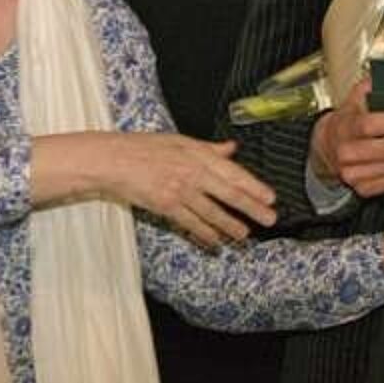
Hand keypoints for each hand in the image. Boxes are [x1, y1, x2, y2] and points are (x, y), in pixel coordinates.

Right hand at [36, 133, 276, 247]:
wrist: (113, 160)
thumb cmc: (144, 148)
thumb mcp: (179, 141)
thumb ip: (208, 149)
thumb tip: (231, 148)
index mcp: (197, 154)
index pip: (232, 172)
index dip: (253, 186)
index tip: (270, 197)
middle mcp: (191, 172)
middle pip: (228, 193)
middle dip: (251, 207)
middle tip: (269, 219)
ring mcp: (179, 190)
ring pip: (211, 211)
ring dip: (230, 225)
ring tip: (245, 234)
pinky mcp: (165, 206)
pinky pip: (190, 223)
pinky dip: (204, 233)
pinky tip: (215, 241)